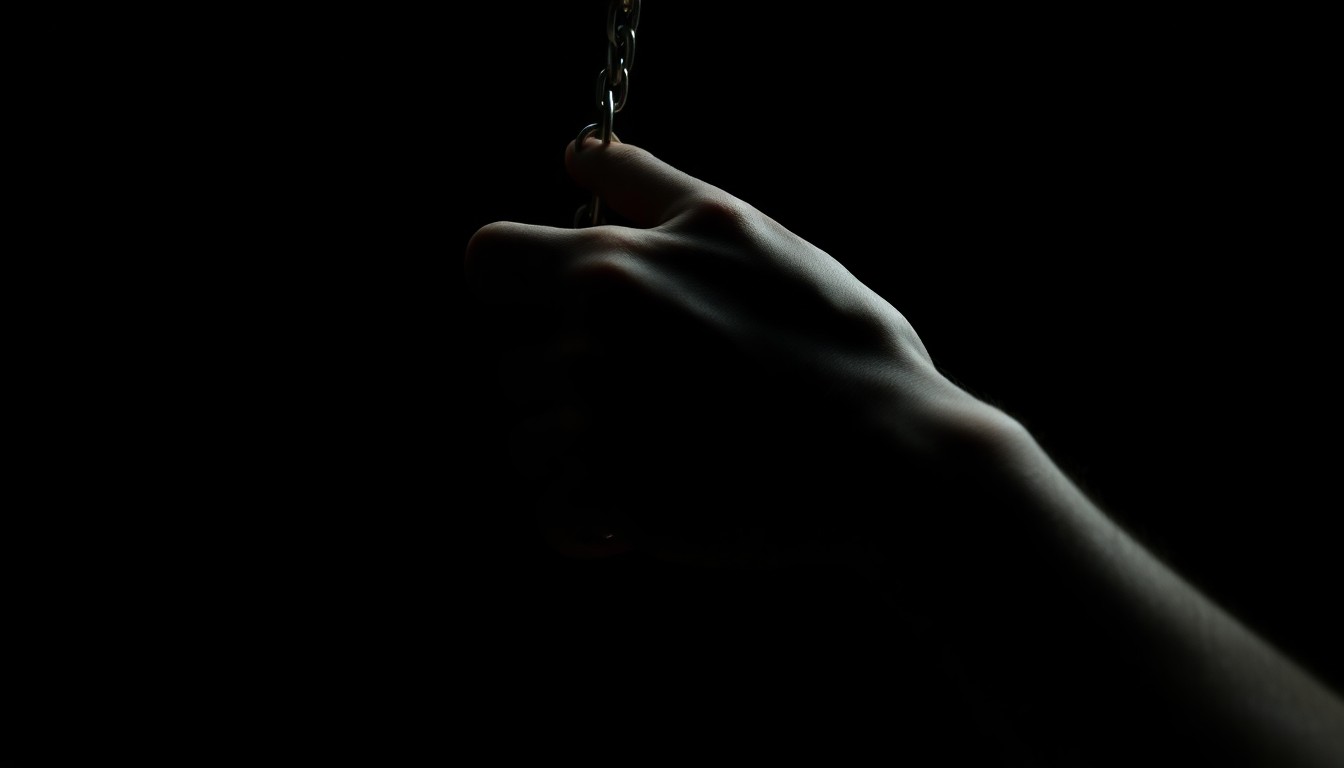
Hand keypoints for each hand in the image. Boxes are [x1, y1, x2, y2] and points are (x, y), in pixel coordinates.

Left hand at [465, 138, 1012, 567]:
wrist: (888, 455)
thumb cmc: (827, 334)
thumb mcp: (744, 230)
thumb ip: (644, 183)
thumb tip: (573, 155)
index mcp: (608, 270)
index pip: (487, 260)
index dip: (518, 279)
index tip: (560, 300)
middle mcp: (585, 349)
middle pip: (512, 365)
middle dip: (564, 378)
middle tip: (656, 390)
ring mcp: (597, 433)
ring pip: (530, 445)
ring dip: (576, 451)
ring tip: (661, 447)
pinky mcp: (617, 509)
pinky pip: (554, 516)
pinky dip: (589, 518)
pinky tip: (644, 503)